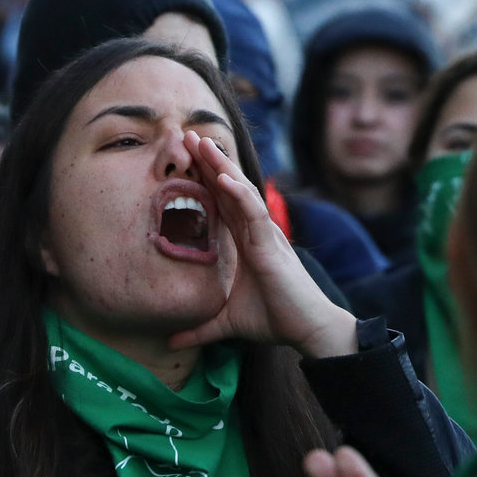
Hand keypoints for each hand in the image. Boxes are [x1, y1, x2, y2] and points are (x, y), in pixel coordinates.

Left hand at [169, 131, 356, 359]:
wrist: (306, 329)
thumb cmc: (274, 319)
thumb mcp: (226, 322)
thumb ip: (201, 328)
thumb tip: (171, 342)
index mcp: (246, 241)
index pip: (222, 202)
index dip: (205, 179)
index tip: (185, 157)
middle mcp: (255, 231)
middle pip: (229, 188)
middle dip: (210, 161)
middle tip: (187, 135)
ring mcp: (265, 234)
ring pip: (242, 192)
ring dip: (222, 167)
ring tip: (203, 144)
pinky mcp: (272, 244)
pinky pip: (254, 213)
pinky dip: (240, 194)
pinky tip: (225, 178)